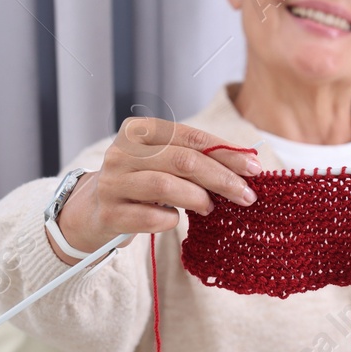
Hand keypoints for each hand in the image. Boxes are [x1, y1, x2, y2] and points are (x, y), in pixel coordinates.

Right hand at [51, 118, 261, 261]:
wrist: (95, 210)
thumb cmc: (142, 183)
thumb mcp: (164, 162)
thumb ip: (197, 158)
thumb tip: (248, 164)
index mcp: (139, 131)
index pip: (191, 137)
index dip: (226, 152)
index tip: (255, 168)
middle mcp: (122, 152)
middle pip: (183, 161)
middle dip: (222, 178)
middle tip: (247, 196)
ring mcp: (112, 183)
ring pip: (165, 186)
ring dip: (197, 198)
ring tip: (211, 208)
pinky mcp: (109, 213)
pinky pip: (150, 217)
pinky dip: (170, 220)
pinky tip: (175, 220)